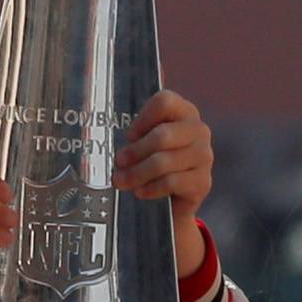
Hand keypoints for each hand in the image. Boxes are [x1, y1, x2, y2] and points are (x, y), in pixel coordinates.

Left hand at [113, 88, 212, 276]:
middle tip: (117, 162)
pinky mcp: (203, 182)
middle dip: (134, 151)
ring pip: (164, 161)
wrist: (172, 200)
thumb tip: (97, 125)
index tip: (129, 135)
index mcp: (184, 112)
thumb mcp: (142, 142)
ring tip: (121, 181)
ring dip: (136, 173)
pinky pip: (171, 182)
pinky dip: (150, 188)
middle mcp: (199, 130)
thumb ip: (132, 131)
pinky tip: (140, 191)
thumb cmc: (150, 162)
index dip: (143, 118)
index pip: (165, 101)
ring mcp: (204, 156)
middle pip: (162, 135)